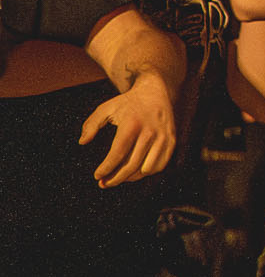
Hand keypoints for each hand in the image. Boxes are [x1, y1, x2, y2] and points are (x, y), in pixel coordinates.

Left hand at [82, 70, 178, 186]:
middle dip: (115, 178)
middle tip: (104, 184)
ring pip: (146, 169)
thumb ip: (91, 124)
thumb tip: (82, 142)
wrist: (155, 92)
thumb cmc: (127, 102)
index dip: (106, 168)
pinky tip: (135, 172)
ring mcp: (163, 138)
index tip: (97, 176)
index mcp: (132, 124)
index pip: (118, 154)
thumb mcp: (106, 108)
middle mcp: (149, 132)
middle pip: (131, 165)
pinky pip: (159, 165)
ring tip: (119, 178)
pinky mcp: (171, 141)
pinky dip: (146, 172)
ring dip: (131, 178)